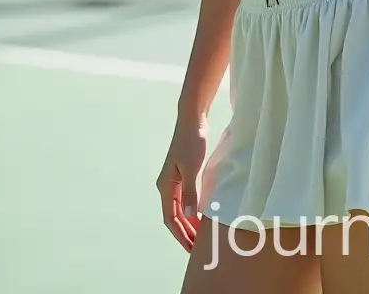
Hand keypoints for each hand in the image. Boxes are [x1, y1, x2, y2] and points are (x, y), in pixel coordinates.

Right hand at [156, 111, 208, 252]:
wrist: (192, 119)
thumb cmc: (191, 141)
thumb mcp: (192, 167)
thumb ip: (191, 191)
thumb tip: (190, 216)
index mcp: (166, 186)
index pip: (171, 218)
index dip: (180, 235)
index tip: (191, 249)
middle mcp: (167, 185)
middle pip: (174, 216)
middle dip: (184, 233)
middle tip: (197, 249)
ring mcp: (174, 180)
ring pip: (180, 209)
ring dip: (189, 223)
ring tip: (200, 238)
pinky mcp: (183, 174)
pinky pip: (186, 199)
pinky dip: (193, 211)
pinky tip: (202, 216)